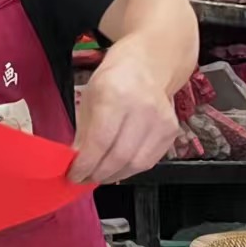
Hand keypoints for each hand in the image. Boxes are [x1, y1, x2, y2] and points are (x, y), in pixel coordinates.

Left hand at [69, 57, 178, 184]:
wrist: (147, 67)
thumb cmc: (113, 81)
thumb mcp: (89, 99)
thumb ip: (83, 132)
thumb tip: (77, 162)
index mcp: (116, 96)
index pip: (100, 141)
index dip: (86, 164)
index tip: (73, 175)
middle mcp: (142, 108)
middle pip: (119, 156)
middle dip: (98, 174)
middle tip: (84, 179)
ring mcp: (161, 121)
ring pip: (136, 164)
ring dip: (114, 175)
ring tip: (98, 176)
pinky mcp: (171, 131)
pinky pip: (149, 161)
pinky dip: (130, 169)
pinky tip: (117, 168)